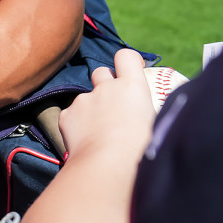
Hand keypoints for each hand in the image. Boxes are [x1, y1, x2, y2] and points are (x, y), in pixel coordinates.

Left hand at [58, 49, 154, 163]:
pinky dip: (78, 123)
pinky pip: (72, 114)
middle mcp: (105, 88)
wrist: (107, 166)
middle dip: (106, 83)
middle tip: (114, 104)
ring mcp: (83, 100)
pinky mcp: (66, 115)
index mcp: (131, 86)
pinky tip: (86, 140)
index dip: (128, 61)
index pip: (125, 56)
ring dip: (93, 107)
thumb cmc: (141, 150)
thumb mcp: (155, 125)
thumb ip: (146, 111)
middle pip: (101, 72)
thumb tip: (146, 113)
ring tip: (101, 132)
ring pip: (86, 97)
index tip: (132, 69)